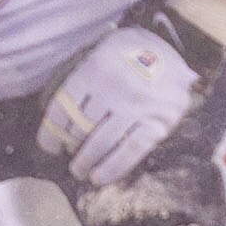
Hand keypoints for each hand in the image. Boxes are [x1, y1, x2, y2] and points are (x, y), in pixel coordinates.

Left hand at [39, 20, 206, 184]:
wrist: (178, 50)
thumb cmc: (132, 51)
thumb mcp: (104, 48)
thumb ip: (83, 75)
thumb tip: (61, 115)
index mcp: (95, 67)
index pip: (63, 107)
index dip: (51, 131)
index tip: (48, 146)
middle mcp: (114, 88)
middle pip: (80, 127)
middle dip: (70, 147)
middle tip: (69, 159)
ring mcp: (137, 107)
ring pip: (102, 142)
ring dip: (86, 161)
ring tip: (82, 171)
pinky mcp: (158, 122)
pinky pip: (131, 150)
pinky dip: (113, 167)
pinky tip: (101, 177)